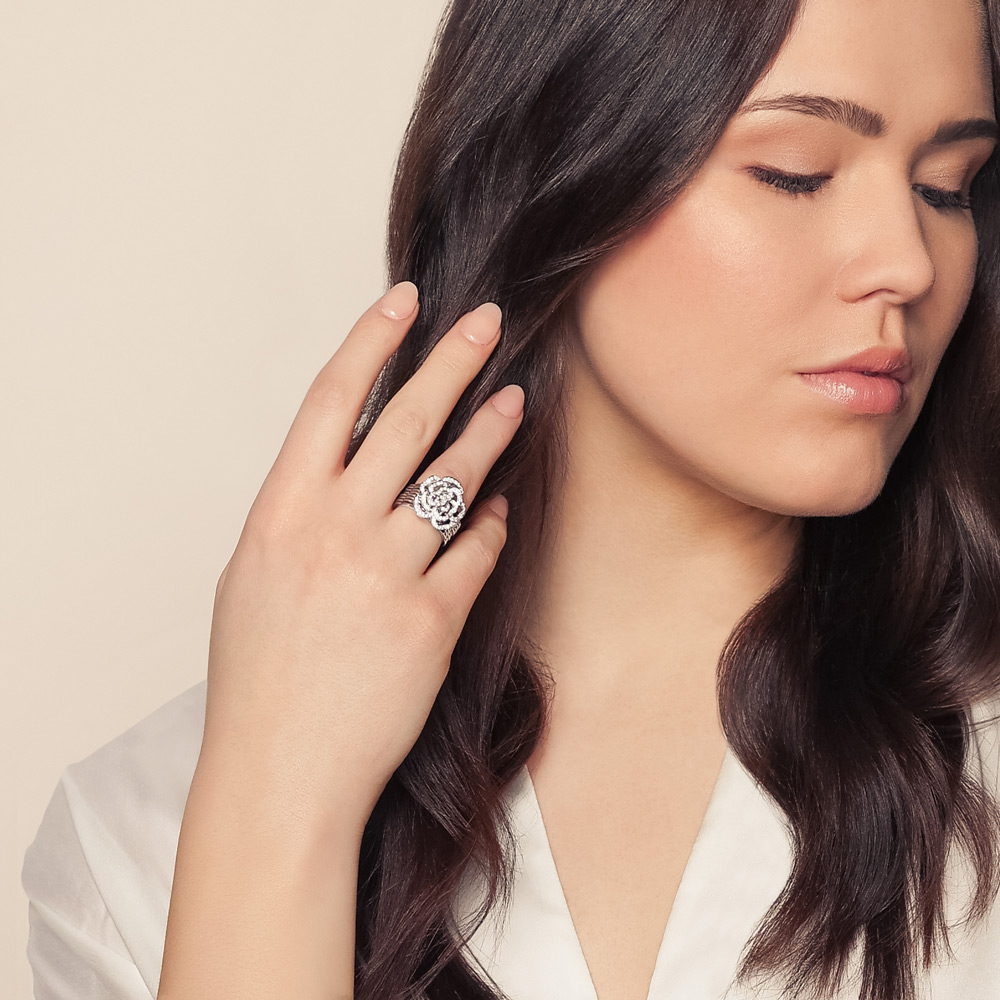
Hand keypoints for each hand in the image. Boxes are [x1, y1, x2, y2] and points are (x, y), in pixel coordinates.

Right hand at [199, 282, 523, 828]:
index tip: (404, 302)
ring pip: (453, 481)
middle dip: (453, 361)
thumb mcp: (253, 578)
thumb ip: (299, 517)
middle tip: (488, 323)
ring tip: (514, 402)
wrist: (281, 771)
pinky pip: (477, 554)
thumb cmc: (259, 678)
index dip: (372, 342)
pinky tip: (501, 509)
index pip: (332, 400)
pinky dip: (492, 526)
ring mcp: (387, 574)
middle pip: (406, 422)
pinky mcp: (433, 621)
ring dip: (489, 433)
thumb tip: (350, 472)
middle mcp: (335, 531)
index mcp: (280, 512)